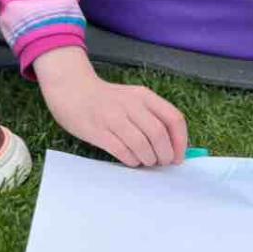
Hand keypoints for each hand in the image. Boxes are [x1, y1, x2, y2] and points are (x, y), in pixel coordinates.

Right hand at [33, 46, 187, 166]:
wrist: (72, 89)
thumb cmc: (107, 99)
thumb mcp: (133, 98)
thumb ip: (151, 116)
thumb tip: (172, 146)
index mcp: (144, 96)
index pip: (173, 118)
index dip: (181, 141)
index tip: (179, 156)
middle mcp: (131, 105)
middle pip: (159, 134)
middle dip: (165, 154)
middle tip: (163, 162)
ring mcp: (114, 117)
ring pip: (141, 144)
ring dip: (148, 159)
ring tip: (147, 162)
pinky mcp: (98, 131)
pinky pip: (122, 150)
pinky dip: (131, 160)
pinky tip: (132, 160)